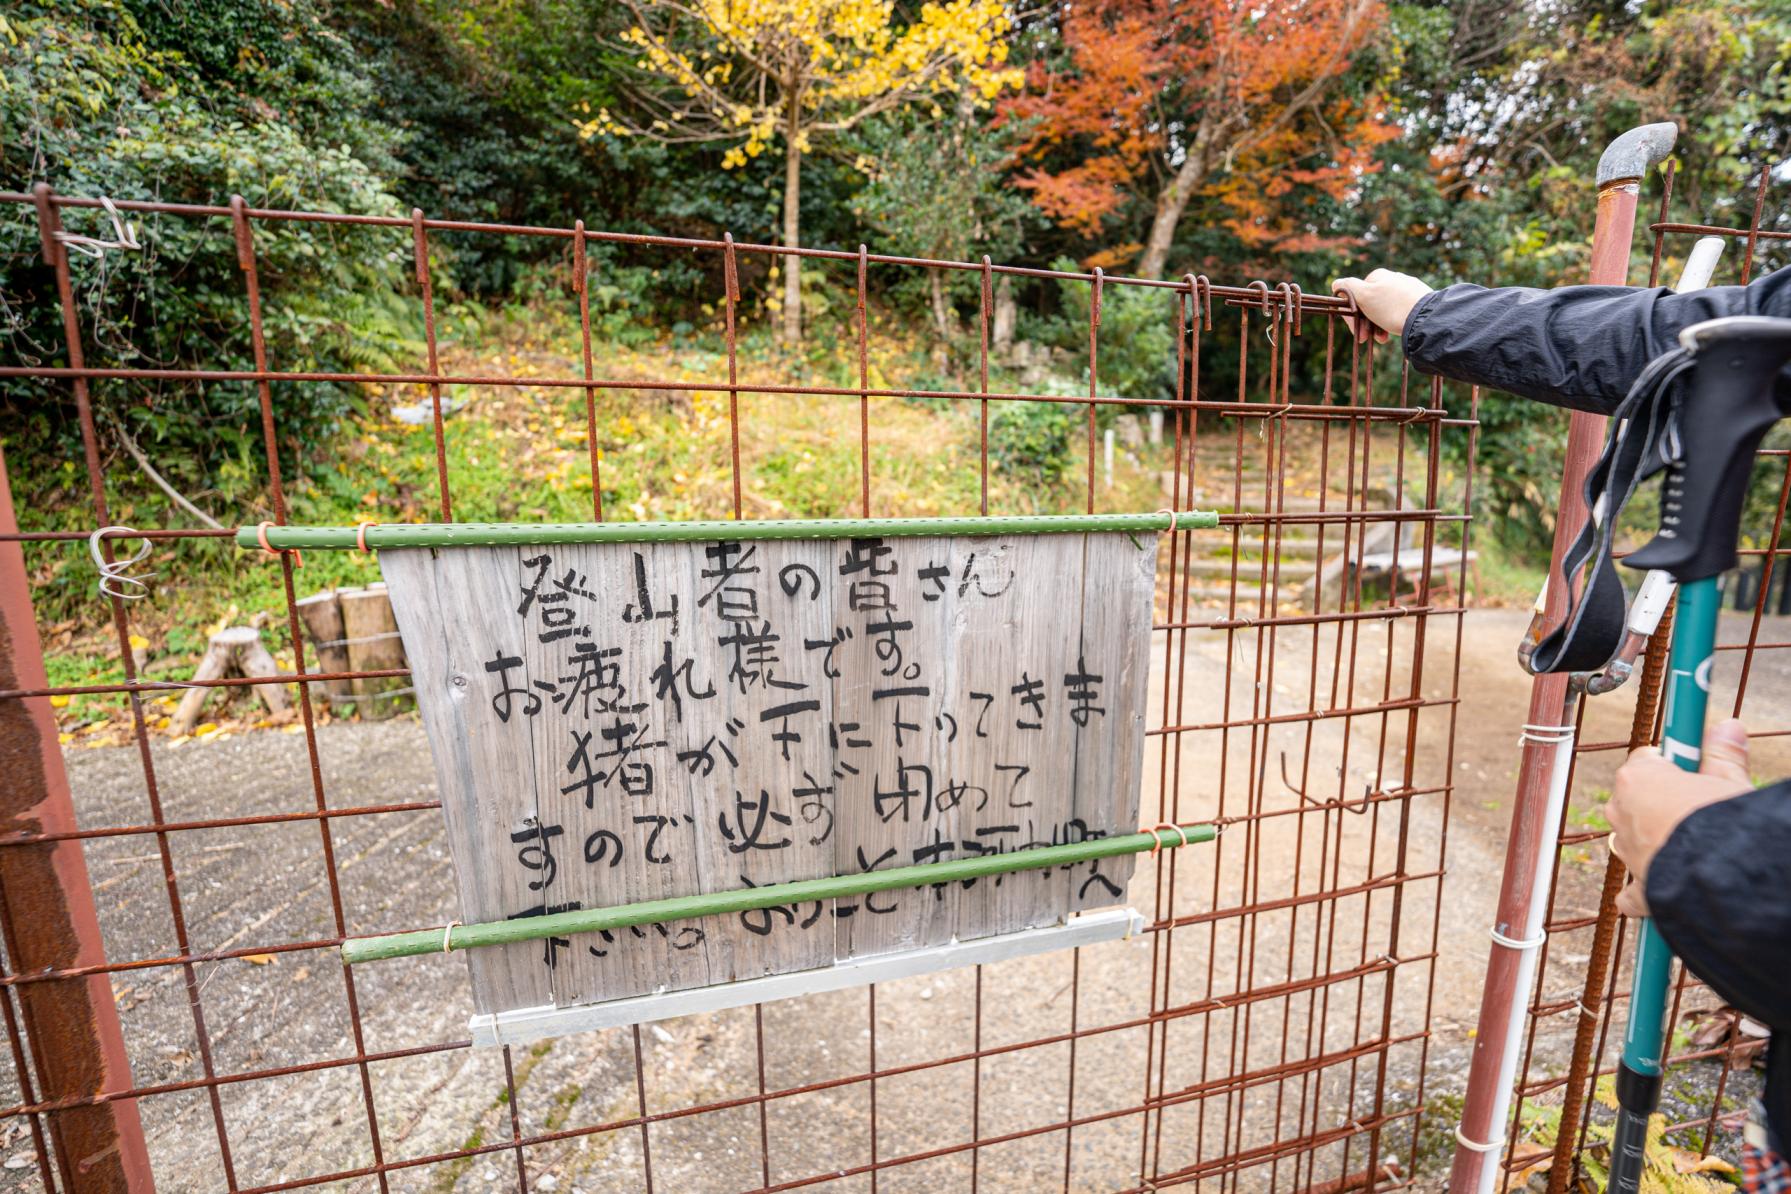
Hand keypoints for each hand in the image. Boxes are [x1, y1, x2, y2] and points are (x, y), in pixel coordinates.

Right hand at [1330, 269, 1433, 343]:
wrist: (1425, 319)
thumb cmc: (1392, 307)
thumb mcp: (1364, 295)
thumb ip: (1348, 287)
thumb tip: (1336, 283)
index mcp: (1377, 276)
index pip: (1355, 295)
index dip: (1351, 315)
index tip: (1356, 332)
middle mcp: (1392, 279)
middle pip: (1369, 303)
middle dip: (1365, 323)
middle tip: (1367, 339)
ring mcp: (1406, 289)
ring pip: (1384, 309)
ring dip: (1378, 326)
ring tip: (1383, 340)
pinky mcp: (1418, 300)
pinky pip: (1398, 312)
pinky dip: (1392, 323)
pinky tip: (1394, 332)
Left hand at [1609, 718, 1752, 916]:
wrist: (1724, 876)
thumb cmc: (1725, 820)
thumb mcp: (1730, 781)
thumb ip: (1723, 755)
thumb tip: (1729, 726)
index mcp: (1637, 780)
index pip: (1646, 759)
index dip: (1673, 764)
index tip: (1692, 768)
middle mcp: (1622, 814)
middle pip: (1636, 798)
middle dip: (1662, 800)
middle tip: (1699, 806)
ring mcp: (1628, 853)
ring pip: (1632, 840)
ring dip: (1654, 840)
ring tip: (1693, 844)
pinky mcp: (1640, 890)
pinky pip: (1632, 893)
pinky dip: (1644, 893)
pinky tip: (1658, 894)